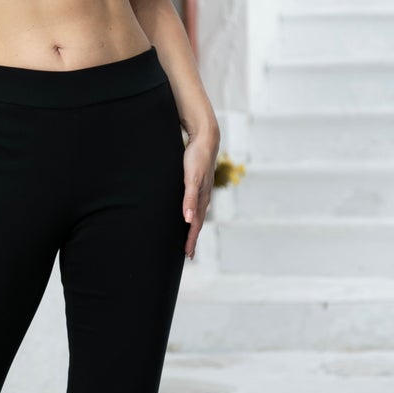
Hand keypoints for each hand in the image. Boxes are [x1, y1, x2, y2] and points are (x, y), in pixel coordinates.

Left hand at [181, 124, 219, 260]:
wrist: (206, 138)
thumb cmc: (196, 157)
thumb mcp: (191, 178)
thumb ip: (189, 198)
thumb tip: (188, 219)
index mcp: (202, 198)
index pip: (196, 224)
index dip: (191, 240)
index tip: (187, 254)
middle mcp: (203, 196)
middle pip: (198, 222)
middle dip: (192, 238)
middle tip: (188, 254)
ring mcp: (202, 190)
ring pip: (197, 214)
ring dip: (192, 228)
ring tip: (188, 238)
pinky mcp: (198, 183)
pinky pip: (195, 204)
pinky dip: (192, 214)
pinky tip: (188, 215)